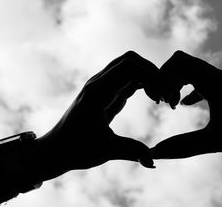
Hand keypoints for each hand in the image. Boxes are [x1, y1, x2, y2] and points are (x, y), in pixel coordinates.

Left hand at [37, 51, 160, 177]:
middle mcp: (99, 83)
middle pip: (131, 60)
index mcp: (98, 91)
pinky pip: (128, 78)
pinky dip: (144, 83)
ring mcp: (102, 86)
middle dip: (152, 72)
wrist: (56, 150)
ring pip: (130, 67)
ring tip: (161, 98)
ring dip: (148, 76)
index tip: (161, 97)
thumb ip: (131, 152)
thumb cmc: (77, 150)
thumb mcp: (106, 150)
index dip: (151, 76)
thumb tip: (153, 161)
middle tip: (164, 94)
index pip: (129, 67)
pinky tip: (153, 99)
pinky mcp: (107, 93)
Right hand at [152, 51, 221, 169]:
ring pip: (194, 72)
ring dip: (178, 84)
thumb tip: (154, 154)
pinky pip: (204, 82)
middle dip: (167, 80)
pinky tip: (186, 105)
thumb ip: (183, 146)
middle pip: (183, 63)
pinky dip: (190, 89)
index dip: (162, 76)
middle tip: (163, 103)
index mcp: (213, 81)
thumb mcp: (215, 142)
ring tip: (173, 105)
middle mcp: (218, 77)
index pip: (178, 61)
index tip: (161, 101)